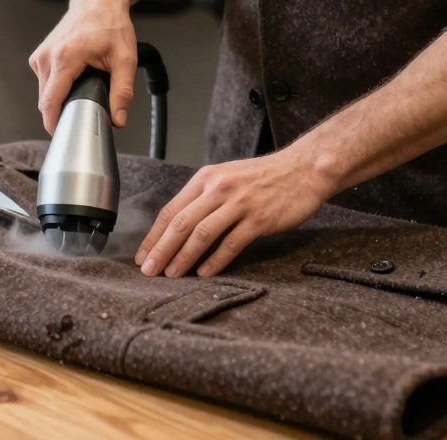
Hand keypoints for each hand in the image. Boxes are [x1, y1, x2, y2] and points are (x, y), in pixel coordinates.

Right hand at [29, 0, 136, 133]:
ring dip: (60, 99)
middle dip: (62, 112)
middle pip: (46, 101)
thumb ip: (123, 91)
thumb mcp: (125, 59)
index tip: (64, 136)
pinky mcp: (39, 56)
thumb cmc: (110, 24)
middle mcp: (47, 56)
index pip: (50, 102)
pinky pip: (44, 83)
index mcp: (65, 57)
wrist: (98, 0)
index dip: (54, 123)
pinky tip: (74, 81)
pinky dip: (57, 88)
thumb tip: (118, 118)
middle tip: (85, 113)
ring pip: (44, 93)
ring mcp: (40, 56)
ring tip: (82, 91)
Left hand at [136, 148, 333, 277]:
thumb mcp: (226, 177)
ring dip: (183, 258)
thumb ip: (203, 197)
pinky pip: (231, 243)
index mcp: (206, 178)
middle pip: (181, 223)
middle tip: (149, 271)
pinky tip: (204, 273)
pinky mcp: (259, 218)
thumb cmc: (263, 177)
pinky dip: (215, 260)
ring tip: (172, 275)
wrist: (303, 170)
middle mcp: (218, 188)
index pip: (171, 209)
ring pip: (201, 234)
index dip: (154, 235)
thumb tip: (177, 227)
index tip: (142, 255)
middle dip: (161, 250)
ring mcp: (239, 203)